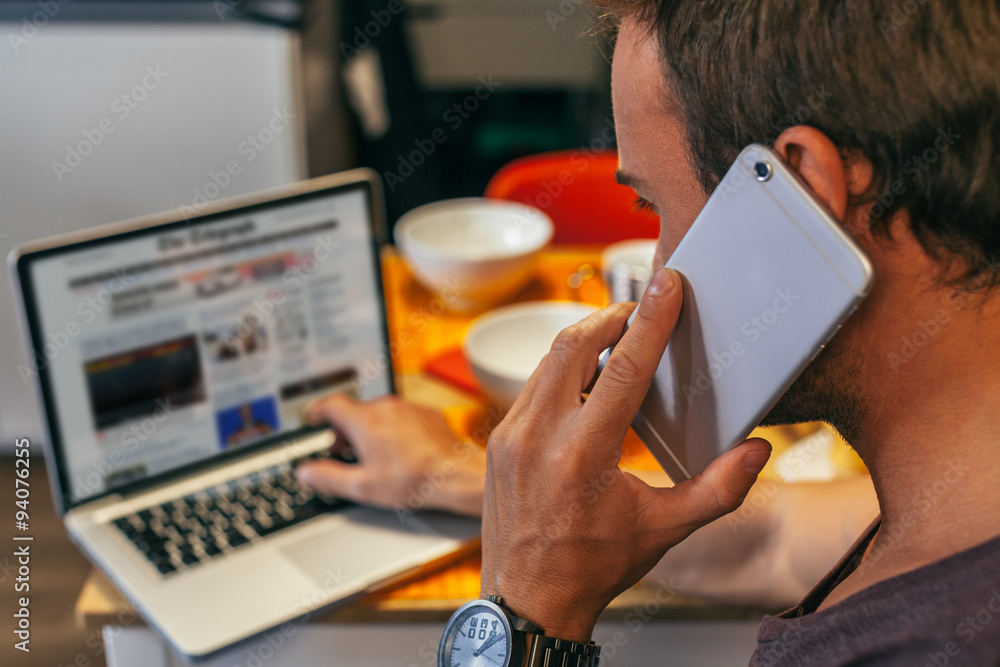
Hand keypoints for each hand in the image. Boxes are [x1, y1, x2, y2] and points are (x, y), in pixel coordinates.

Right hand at [295, 393, 485, 516]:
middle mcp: (385, 407)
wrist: (455, 474)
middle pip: (354, 410)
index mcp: (365, 421)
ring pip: (378, 412)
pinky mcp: (425, 413)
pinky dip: (393, 428)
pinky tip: (399, 451)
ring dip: (369, 428)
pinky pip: (400, 415)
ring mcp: (407, 407)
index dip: (316, 412)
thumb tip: (306, 473)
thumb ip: (329, 477)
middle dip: (343, 429)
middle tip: (342, 450)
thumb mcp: (362, 486)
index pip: (330, 404)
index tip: (311, 421)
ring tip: (372, 454)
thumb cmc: (413, 480)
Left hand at [480, 268, 771, 641]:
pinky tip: (583, 377)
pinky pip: (531, 386)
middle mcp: (538, 436)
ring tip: (617, 336)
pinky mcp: (498, 440)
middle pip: (574, 346)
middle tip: (641, 309)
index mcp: (581, 455)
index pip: (622, 369)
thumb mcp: (664, 530)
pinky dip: (560, 370)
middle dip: (611, 317)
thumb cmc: (592, 565)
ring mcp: (510, 436)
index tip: (666, 286)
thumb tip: (757, 450)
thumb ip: (717, 489)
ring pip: (547, 361)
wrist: (528, 600)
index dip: (650, 322)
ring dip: (583, 340)